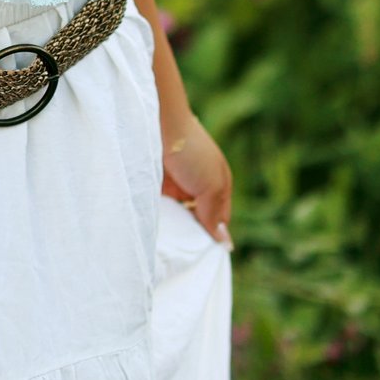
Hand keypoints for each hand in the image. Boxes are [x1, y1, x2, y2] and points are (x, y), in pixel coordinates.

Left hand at [161, 114, 233, 248]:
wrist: (157, 124)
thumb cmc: (191, 152)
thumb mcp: (211, 185)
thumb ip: (214, 213)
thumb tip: (225, 243)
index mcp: (217, 185)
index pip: (219, 219)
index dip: (213, 235)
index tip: (203, 254)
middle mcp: (196, 186)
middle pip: (197, 219)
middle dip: (192, 234)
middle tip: (185, 255)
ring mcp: (175, 186)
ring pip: (177, 217)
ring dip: (175, 228)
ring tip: (170, 247)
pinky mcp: (155, 185)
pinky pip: (159, 209)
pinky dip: (159, 219)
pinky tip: (155, 233)